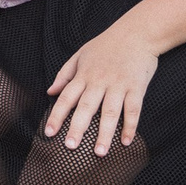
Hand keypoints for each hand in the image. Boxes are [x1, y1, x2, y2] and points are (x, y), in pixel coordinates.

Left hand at [44, 23, 155, 156]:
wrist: (137, 32)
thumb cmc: (106, 45)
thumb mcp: (80, 54)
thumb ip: (64, 74)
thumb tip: (50, 92)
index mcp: (84, 75)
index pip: (66, 98)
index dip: (56, 116)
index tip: (48, 133)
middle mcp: (99, 81)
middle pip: (86, 108)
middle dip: (77, 128)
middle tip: (70, 147)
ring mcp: (119, 85)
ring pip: (110, 112)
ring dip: (104, 133)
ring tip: (99, 152)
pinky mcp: (137, 87)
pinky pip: (133, 109)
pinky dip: (130, 126)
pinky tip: (126, 141)